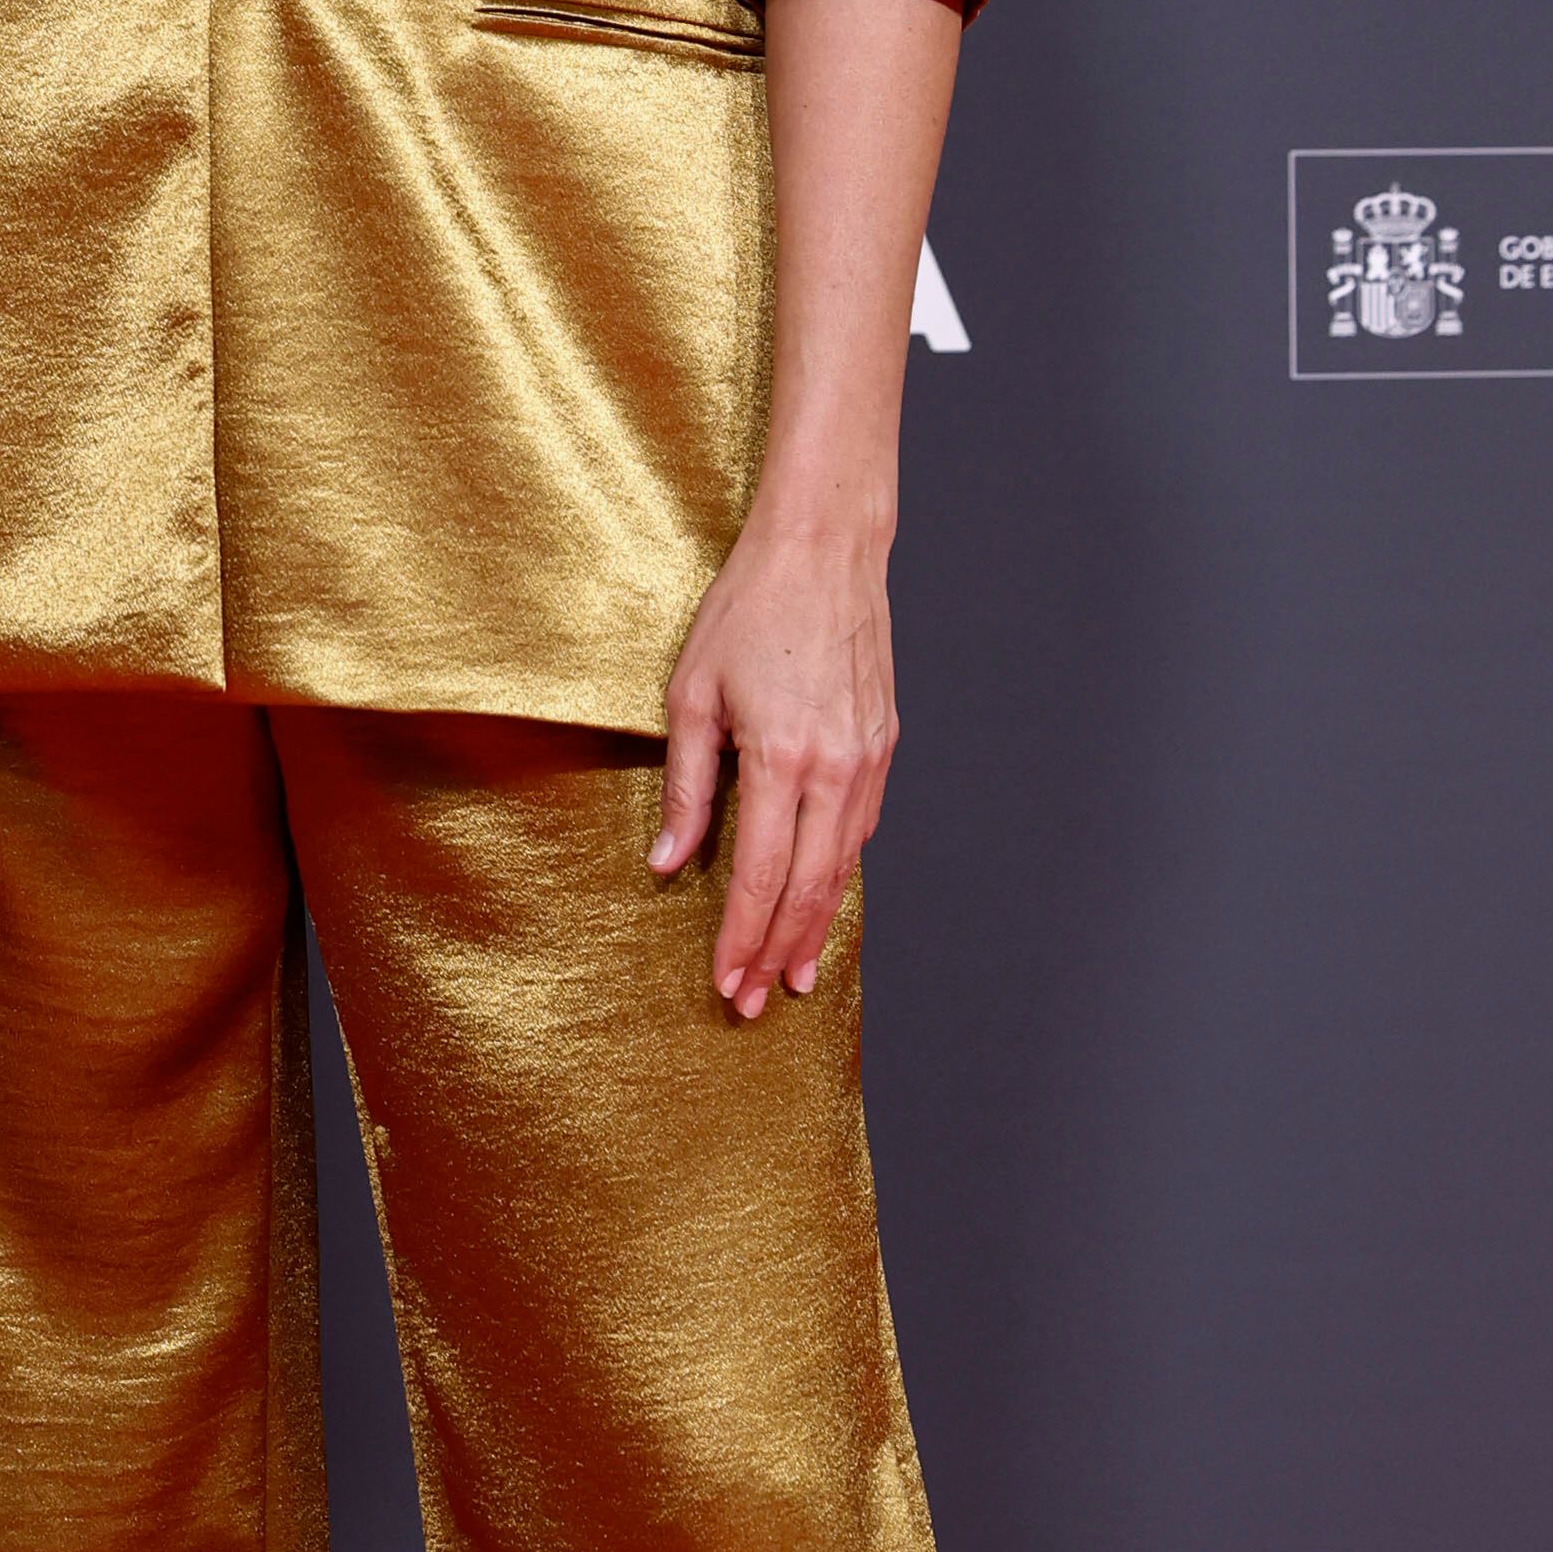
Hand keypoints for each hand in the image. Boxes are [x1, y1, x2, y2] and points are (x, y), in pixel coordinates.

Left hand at [650, 498, 899, 1018]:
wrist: (825, 549)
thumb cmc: (749, 610)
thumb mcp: (692, 695)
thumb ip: (686, 787)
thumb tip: (668, 862)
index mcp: (784, 757)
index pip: (760, 876)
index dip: (741, 938)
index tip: (725, 982)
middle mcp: (838, 767)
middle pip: (809, 888)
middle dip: (778, 952)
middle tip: (753, 1001)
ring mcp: (869, 758)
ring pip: (843, 868)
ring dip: (816, 927)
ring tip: (792, 974)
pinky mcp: (883, 746)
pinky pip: (861, 830)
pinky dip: (839, 876)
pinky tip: (820, 902)